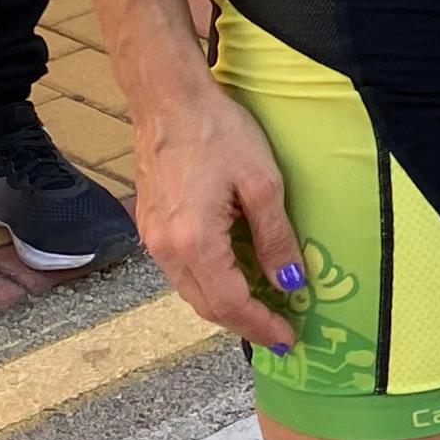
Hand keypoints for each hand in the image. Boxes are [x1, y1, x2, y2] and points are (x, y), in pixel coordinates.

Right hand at [127, 57, 305, 354]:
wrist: (169, 99)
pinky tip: (233, 277)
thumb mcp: (263, 183)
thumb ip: (276, 239)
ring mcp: (153, 238)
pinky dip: (209, 284)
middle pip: (207, 306)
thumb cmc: (219, 132)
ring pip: (191, 292)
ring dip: (225, 306)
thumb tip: (290, 283)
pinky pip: (181, 271)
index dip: (261, 326)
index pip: (231, 303)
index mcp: (195, 242)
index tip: (288, 339)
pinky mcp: (150, 226)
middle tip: (279, 330)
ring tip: (261, 309)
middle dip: (244, 323)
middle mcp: (167, 249)